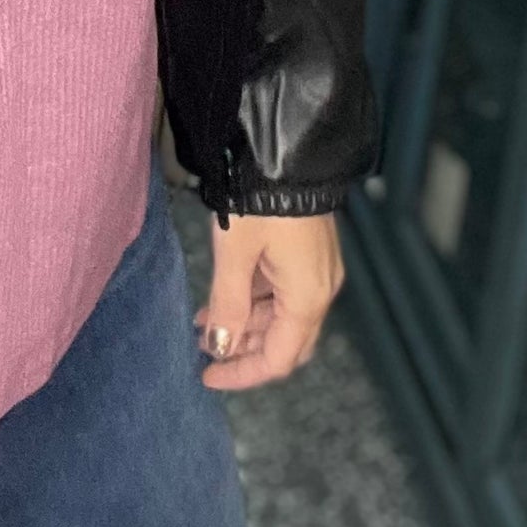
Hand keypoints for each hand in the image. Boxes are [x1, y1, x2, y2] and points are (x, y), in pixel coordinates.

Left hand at [195, 212, 342, 390]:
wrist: (288, 150)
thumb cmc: (261, 201)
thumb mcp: (235, 254)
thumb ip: (227, 304)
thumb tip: (219, 347)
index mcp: (307, 298)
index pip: (278, 359)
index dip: (242, 373)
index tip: (208, 376)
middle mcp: (320, 291)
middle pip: (285, 341)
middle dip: (245, 349)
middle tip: (206, 348)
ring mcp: (318, 271)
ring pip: (282, 316)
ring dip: (246, 322)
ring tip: (206, 318)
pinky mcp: (311, 253)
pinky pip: (284, 291)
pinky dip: (256, 299)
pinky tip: (226, 294)